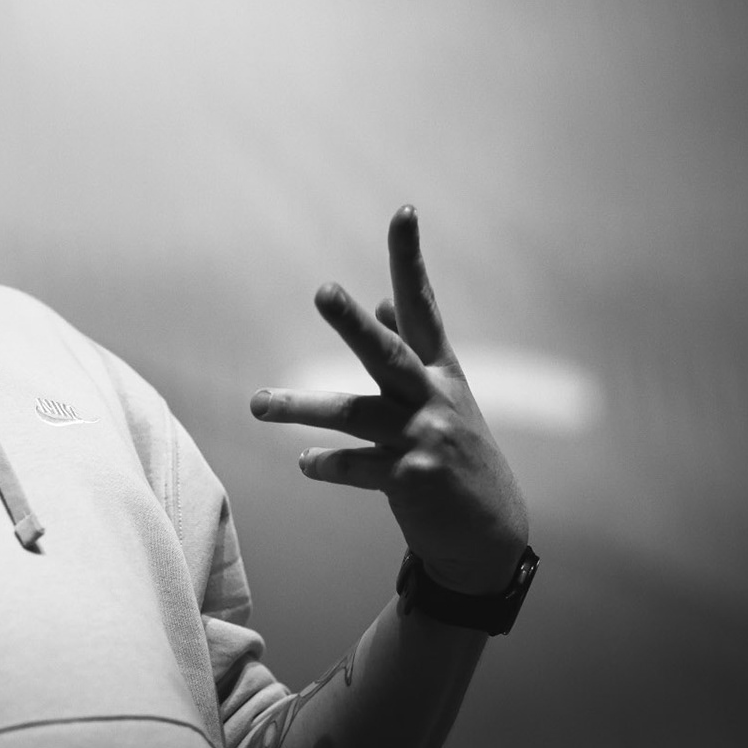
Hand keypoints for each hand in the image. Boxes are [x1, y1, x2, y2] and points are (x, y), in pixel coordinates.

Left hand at [251, 207, 528, 594]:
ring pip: (354, 414)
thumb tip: (387, 302)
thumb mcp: (443, 398)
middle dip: (354, 323)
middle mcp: (434, 398)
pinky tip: (305, 462)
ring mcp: (425, 440)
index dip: (410, 259)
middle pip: (388, 353)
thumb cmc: (456, 456)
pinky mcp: (413, 481)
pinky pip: (356, 467)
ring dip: (302, 408)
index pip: (423, 305)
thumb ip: (413, 351)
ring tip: (258, 404)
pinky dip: (327, 463)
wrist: (490, 535)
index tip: (404, 211)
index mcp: (441, 371)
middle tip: (323, 290)